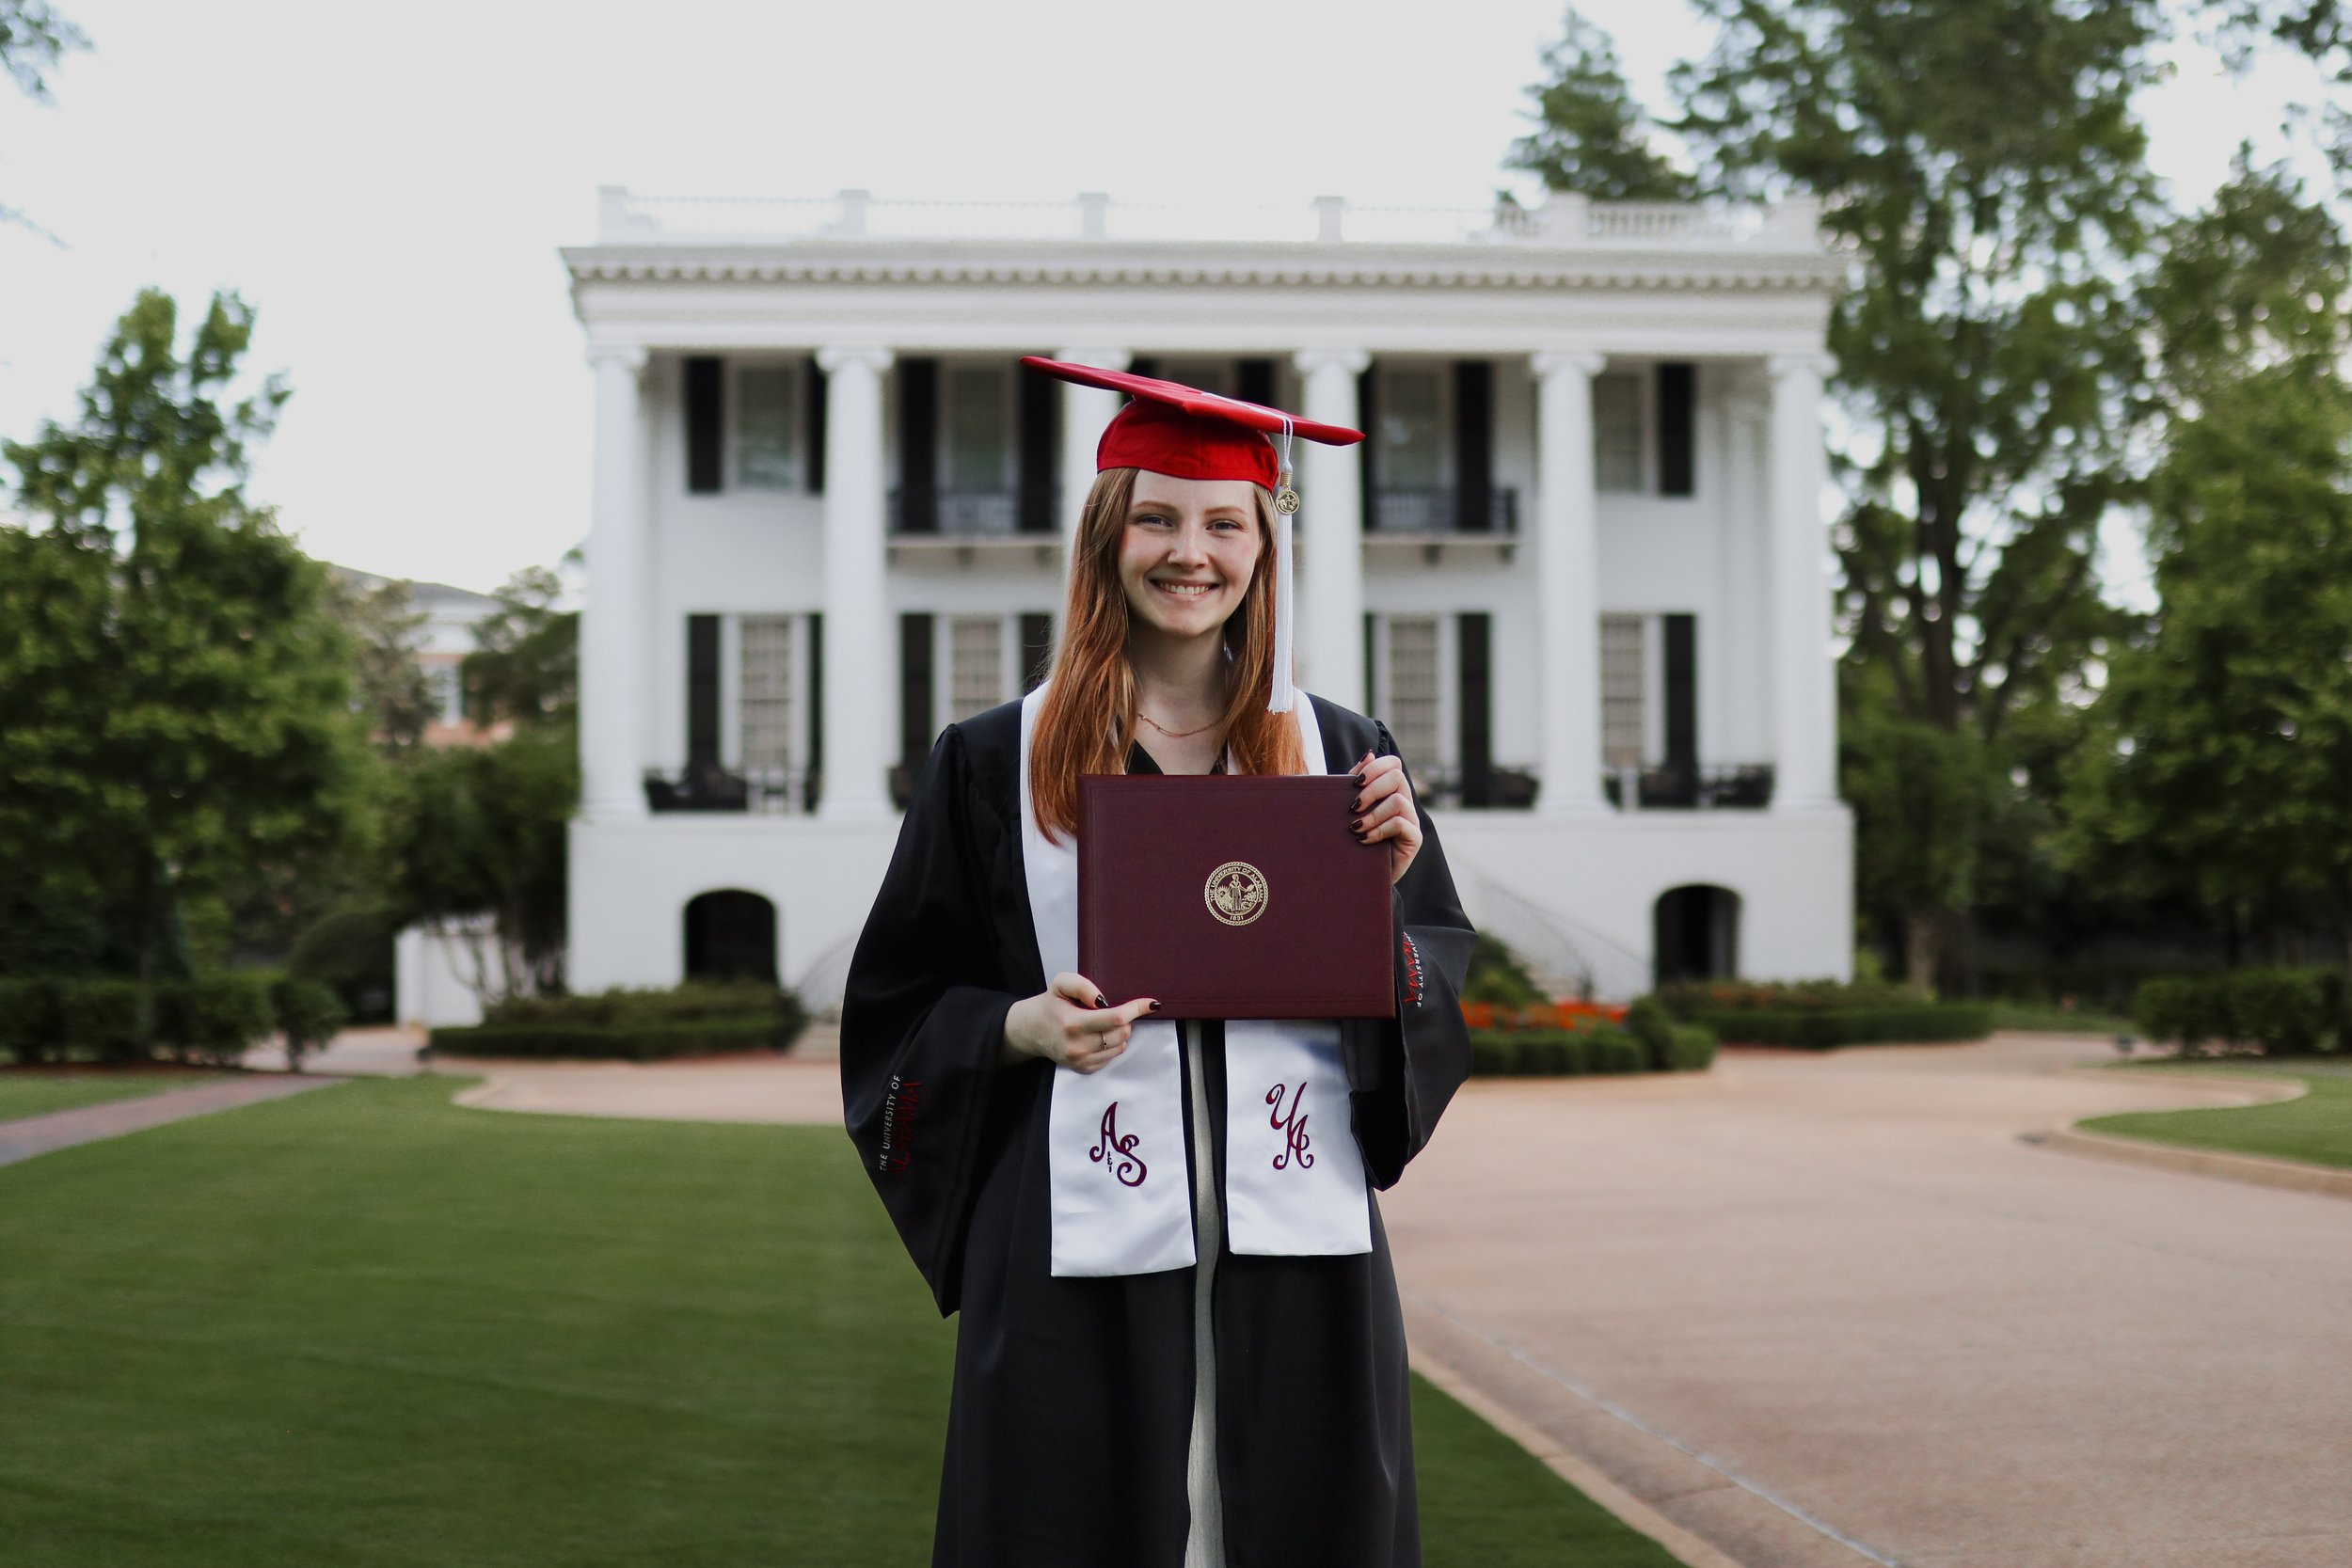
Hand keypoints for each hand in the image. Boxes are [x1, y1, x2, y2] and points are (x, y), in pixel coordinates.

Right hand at [1003, 972, 1158, 1072]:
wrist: (1031, 1030)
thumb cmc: (1050, 1004)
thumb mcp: (1060, 983)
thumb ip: (1082, 986)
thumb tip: (1104, 1001)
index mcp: (1072, 1023)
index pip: (1115, 1018)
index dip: (1136, 1009)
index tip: (1151, 1003)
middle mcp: (1077, 1046)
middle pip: (1122, 1033)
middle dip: (1125, 1019)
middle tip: (1109, 1010)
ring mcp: (1081, 1060)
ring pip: (1120, 1045)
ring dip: (1119, 1032)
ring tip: (1101, 1023)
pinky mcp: (1084, 1069)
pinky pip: (1112, 1056)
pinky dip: (1113, 1044)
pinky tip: (1097, 1036)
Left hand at [1348, 750, 1422, 885]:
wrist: (1361, 875)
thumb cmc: (1354, 837)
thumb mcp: (1352, 807)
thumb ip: (1358, 782)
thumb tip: (1368, 753)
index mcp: (1390, 790)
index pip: (1393, 764)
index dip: (1376, 766)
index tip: (1356, 782)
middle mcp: (1405, 802)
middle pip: (1397, 777)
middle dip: (1372, 790)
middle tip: (1353, 807)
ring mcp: (1412, 820)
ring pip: (1398, 801)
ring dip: (1373, 814)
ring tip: (1356, 827)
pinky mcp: (1414, 839)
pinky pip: (1401, 824)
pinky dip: (1379, 830)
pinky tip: (1364, 839)